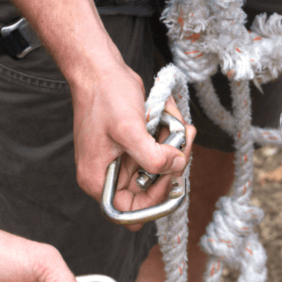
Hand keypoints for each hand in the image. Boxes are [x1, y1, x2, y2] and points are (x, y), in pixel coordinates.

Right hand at [71, 58, 193, 229]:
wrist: (100, 68)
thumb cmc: (105, 96)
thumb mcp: (129, 129)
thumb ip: (153, 157)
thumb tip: (177, 167)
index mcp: (98, 180)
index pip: (129, 212)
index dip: (154, 201)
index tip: (170, 177)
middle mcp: (109, 176)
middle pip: (149, 192)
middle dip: (170, 169)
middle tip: (183, 145)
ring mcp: (122, 162)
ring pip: (158, 172)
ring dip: (173, 151)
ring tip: (181, 127)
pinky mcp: (133, 148)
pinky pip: (158, 154)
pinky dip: (169, 140)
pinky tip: (172, 120)